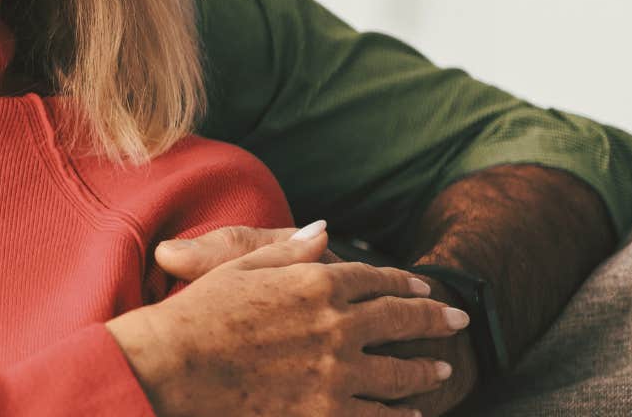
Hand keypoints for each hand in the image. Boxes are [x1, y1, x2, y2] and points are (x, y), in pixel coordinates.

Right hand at [106, 223, 468, 416]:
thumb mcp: (241, 266)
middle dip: (432, 318)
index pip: (373, 278)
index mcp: (314, 282)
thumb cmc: (198, 311)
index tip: (421, 286)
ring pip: (399, 370)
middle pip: (399, 319)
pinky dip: (400, 414)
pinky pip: (378, 414)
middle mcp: (335, 324)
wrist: (174, 365)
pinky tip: (412, 413)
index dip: (402, 282)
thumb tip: (326, 232)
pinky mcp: (327, 410)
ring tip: (441, 368)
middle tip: (457, 321)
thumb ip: (290, 250)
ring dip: (424, 368)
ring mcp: (336, 370)